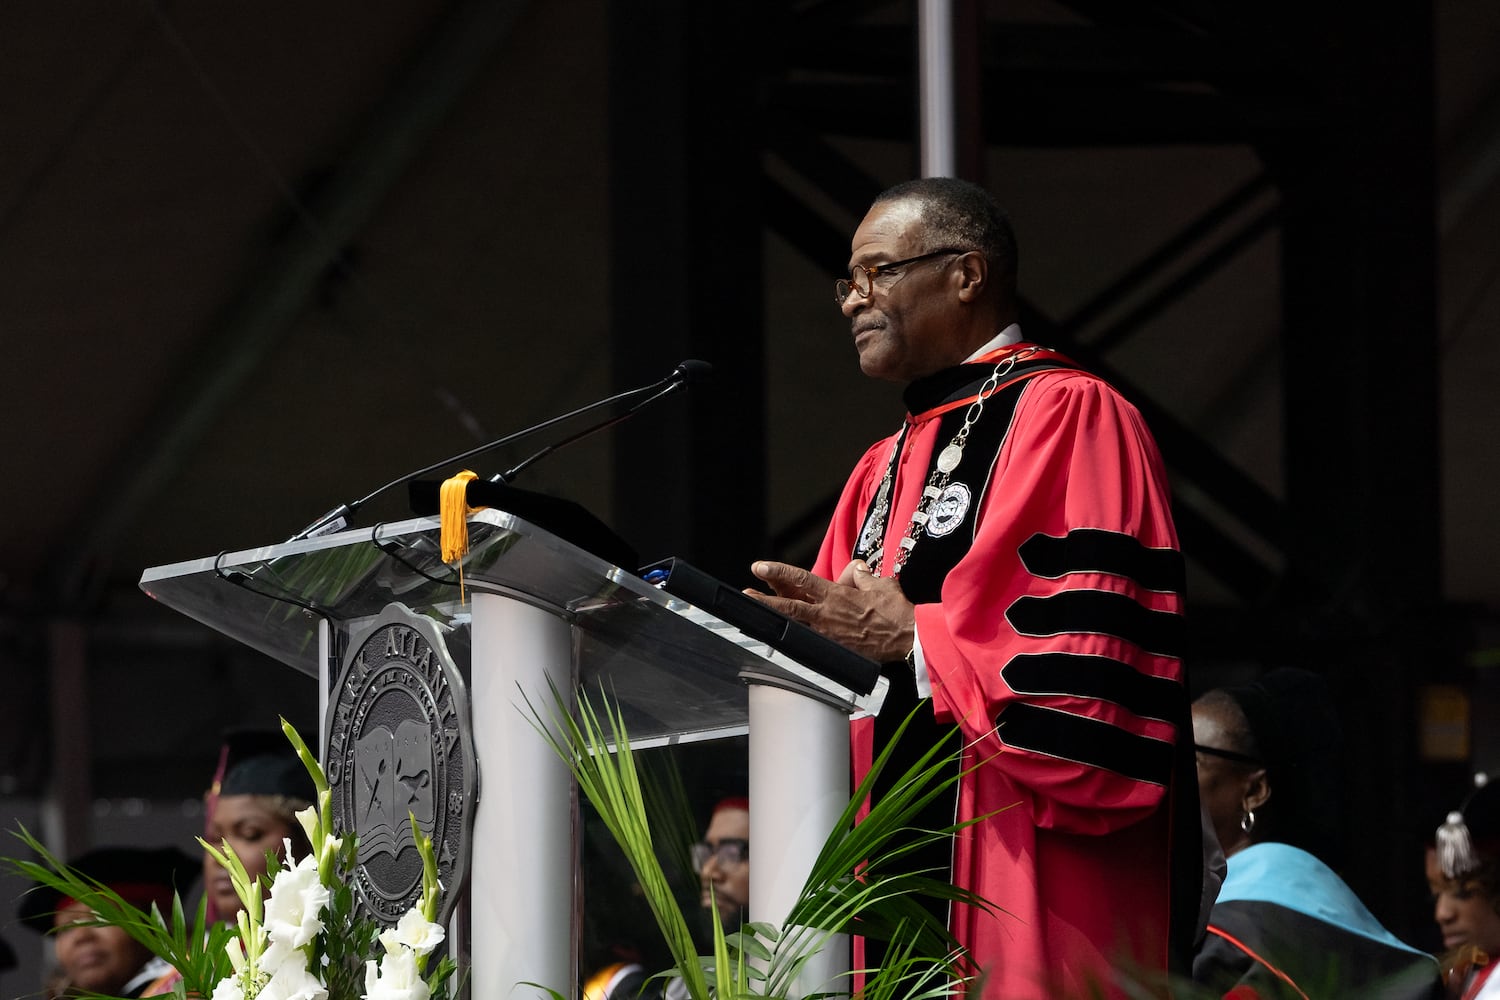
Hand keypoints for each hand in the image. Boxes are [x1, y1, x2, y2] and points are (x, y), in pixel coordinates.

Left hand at [744, 559, 915, 662]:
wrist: (907, 637)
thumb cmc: (895, 609)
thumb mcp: (879, 583)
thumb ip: (862, 576)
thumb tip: (856, 569)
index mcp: (836, 594)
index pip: (802, 579)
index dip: (779, 572)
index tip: (760, 567)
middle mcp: (827, 614)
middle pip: (789, 605)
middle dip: (765, 600)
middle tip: (745, 594)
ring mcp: (829, 634)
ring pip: (796, 625)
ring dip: (775, 620)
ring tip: (754, 616)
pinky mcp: (836, 650)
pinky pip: (812, 643)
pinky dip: (796, 641)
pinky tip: (781, 642)